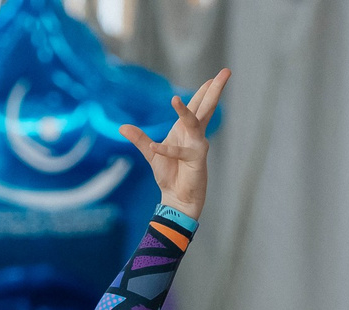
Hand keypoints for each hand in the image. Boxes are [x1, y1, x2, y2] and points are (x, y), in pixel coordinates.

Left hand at [120, 68, 227, 220]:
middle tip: (226, 71)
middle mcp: (194, 134)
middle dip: (215, 89)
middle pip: (206, 107)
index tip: (212, 76)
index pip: (197, 106)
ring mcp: (197, 145)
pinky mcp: (195, 159)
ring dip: (185, 111)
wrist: (176, 198)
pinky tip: (153, 146)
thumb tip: (121, 127)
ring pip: (195, 122)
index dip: (205, 91)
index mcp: (186, 130)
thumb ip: (138, 139)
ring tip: (174, 99)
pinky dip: (166, 150)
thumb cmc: (169, 175)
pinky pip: (179, 151)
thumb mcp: (150, 153)